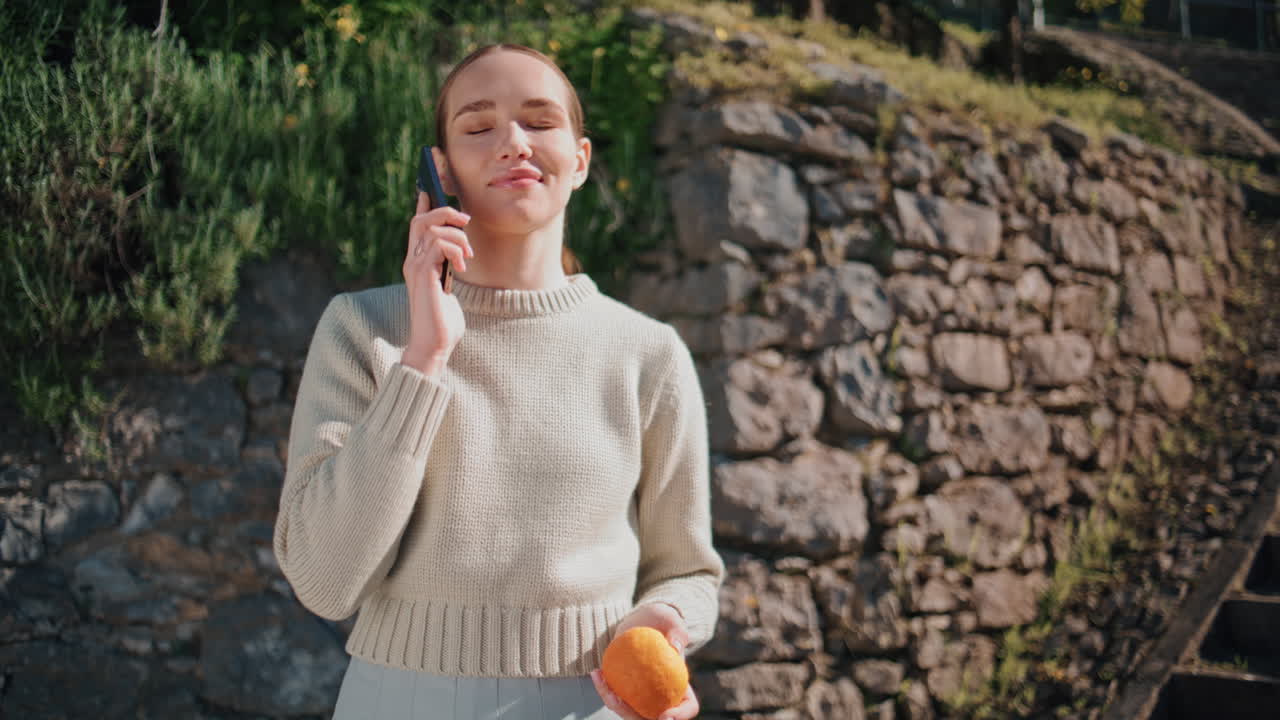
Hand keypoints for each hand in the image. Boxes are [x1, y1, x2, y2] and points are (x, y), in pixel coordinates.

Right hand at [401, 189, 471, 375]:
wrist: (435, 344)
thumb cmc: (443, 320)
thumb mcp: (447, 288)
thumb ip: (447, 268)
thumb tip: (458, 252)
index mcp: (416, 262)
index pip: (416, 225)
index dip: (424, 204)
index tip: (431, 188)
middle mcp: (412, 261)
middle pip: (421, 220)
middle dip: (444, 212)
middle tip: (465, 221)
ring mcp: (415, 267)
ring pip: (431, 229)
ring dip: (456, 236)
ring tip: (468, 255)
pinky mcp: (424, 275)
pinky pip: (437, 245)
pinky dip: (454, 249)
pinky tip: (461, 266)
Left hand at [589, 603, 699, 719]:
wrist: (643, 621)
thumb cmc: (662, 619)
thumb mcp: (672, 619)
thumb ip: (677, 631)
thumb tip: (676, 647)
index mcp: (682, 687)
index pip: (688, 708)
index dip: (679, 717)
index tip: (665, 716)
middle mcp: (664, 698)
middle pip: (654, 717)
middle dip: (635, 717)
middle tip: (617, 701)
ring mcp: (645, 698)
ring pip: (631, 712)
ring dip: (615, 703)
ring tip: (603, 684)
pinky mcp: (627, 693)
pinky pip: (616, 697)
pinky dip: (606, 688)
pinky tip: (596, 672)